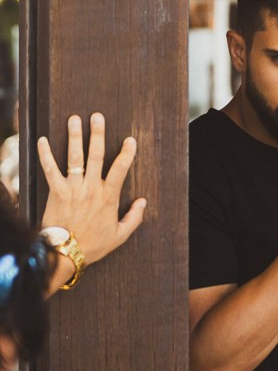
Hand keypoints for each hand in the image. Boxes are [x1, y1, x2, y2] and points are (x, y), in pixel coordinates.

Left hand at [38, 113, 145, 276]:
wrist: (65, 253)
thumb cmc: (93, 245)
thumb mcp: (120, 235)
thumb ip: (133, 217)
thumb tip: (143, 202)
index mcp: (108, 197)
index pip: (120, 169)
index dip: (126, 153)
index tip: (130, 139)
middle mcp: (91, 188)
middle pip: (96, 155)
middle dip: (97, 134)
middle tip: (97, 117)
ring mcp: (73, 188)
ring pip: (75, 157)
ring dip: (74, 136)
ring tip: (74, 119)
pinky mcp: (56, 191)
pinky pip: (50, 169)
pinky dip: (45, 154)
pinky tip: (43, 140)